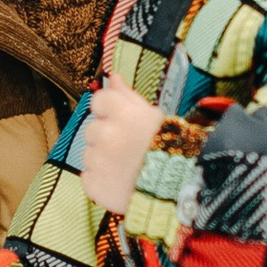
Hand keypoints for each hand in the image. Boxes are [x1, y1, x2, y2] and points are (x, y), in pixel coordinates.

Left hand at [76, 81, 162, 210]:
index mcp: (122, 114)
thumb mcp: (153, 116)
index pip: (98, 101)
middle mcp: (107, 135)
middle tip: (128, 148)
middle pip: (93, 129)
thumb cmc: (167, 148)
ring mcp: (99, 162)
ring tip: (126, 167)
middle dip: (106, 137)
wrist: (177, 189)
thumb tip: (113, 77)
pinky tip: (119, 181)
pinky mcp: (95, 185)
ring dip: (103, 159)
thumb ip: (128, 95)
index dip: (108, 111)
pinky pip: (89, 178)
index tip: (121, 121)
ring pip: (90, 154)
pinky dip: (101, 180)